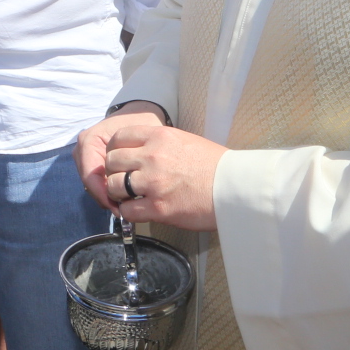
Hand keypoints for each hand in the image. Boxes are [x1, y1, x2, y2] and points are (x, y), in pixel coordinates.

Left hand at [77, 110, 224, 230]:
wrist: (237, 189)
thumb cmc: (216, 166)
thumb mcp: (185, 141)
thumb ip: (159, 144)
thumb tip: (140, 150)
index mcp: (159, 137)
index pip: (118, 138)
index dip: (114, 150)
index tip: (119, 160)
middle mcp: (152, 157)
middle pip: (111, 161)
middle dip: (113, 172)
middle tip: (123, 180)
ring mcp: (154, 183)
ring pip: (114, 186)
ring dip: (118, 193)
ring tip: (129, 196)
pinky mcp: (159, 208)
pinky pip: (127, 210)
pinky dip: (128, 212)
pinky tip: (137, 210)